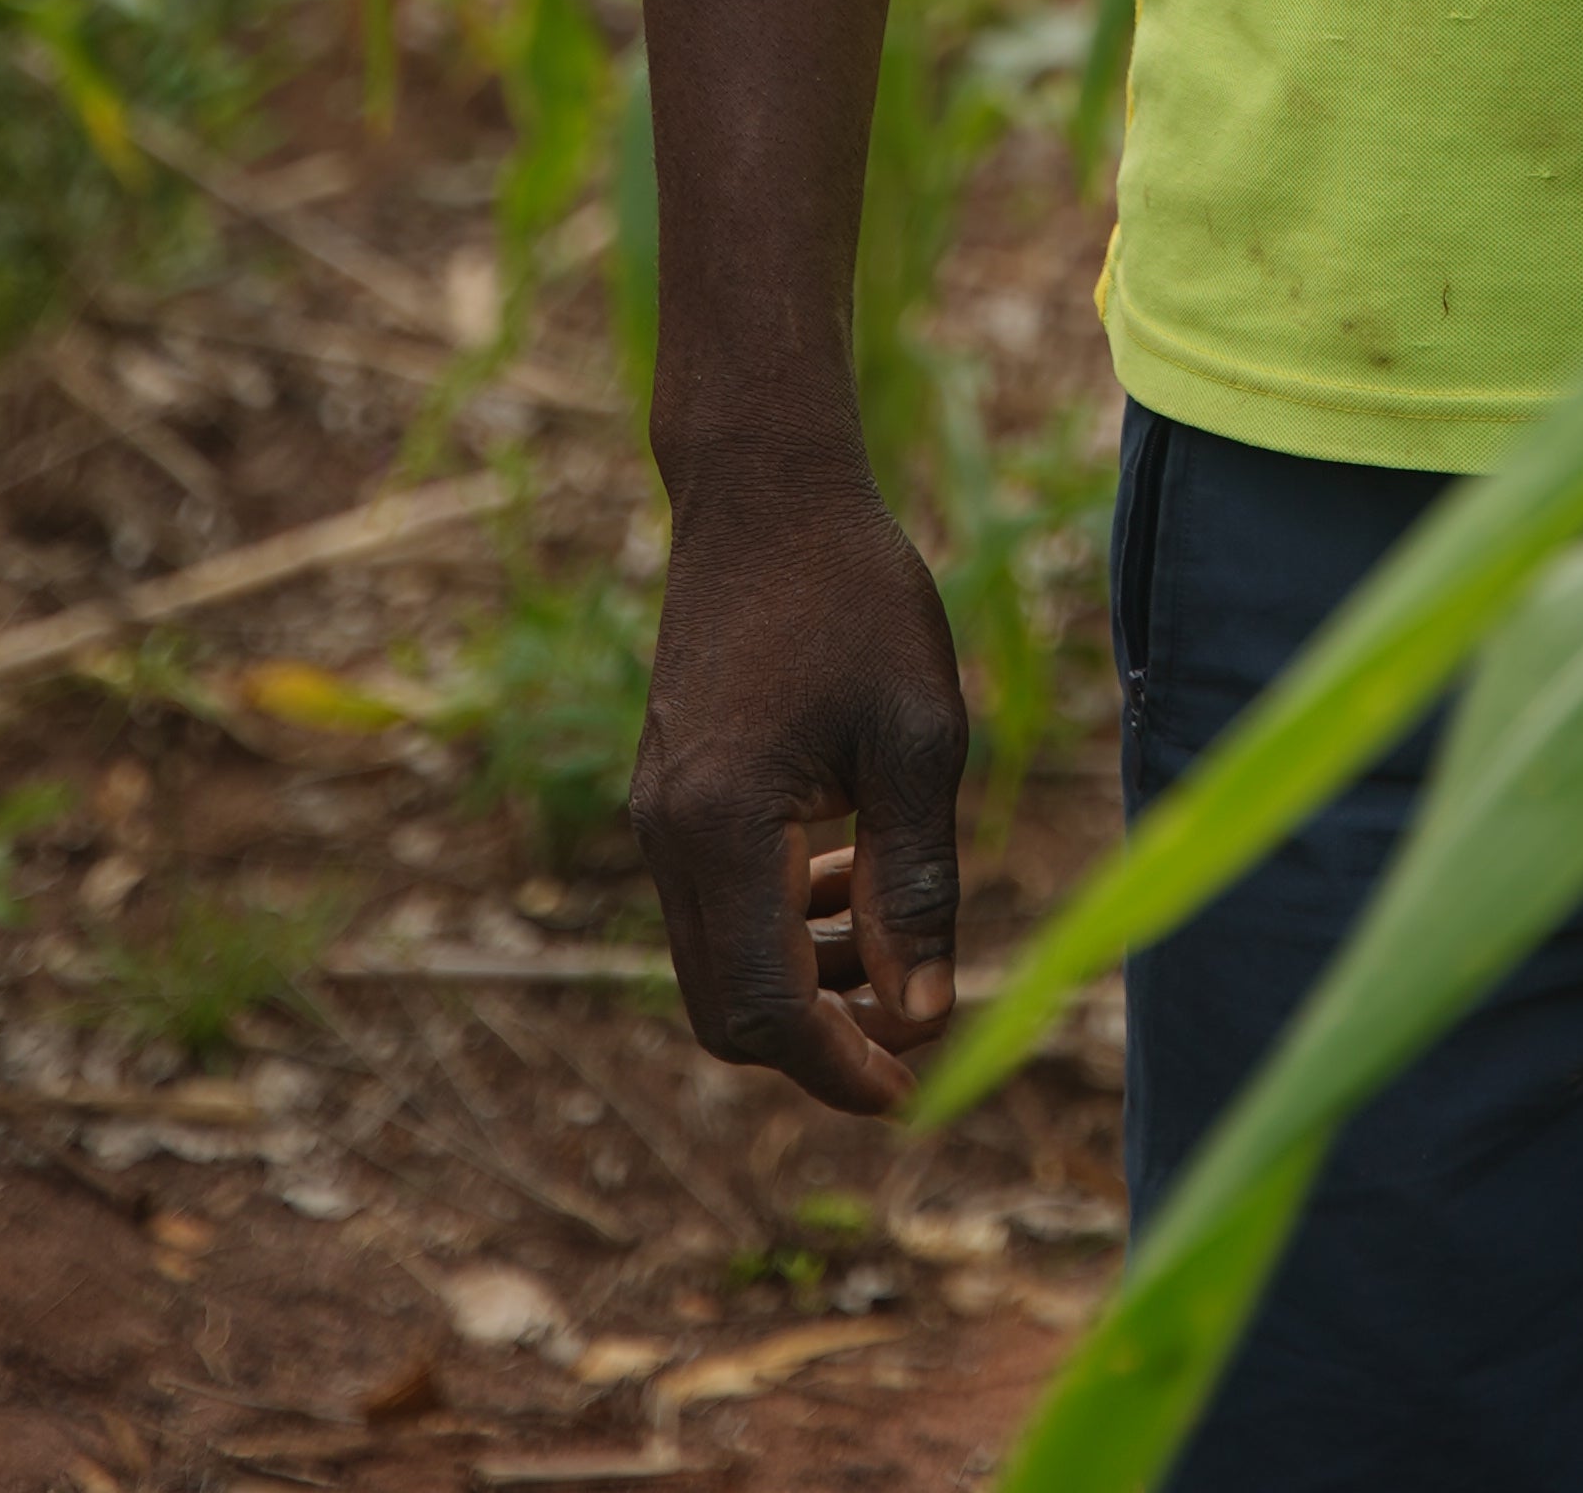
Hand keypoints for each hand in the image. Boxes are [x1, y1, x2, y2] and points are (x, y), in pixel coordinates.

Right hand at [633, 463, 969, 1115]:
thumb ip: (916, 881)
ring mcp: (659, 814)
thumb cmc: (855, 597)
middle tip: (910, 1035)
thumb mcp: (917, 736)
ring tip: (895, 945)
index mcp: (723, 826)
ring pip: (717, 959)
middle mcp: (669, 835)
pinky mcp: (671, 792)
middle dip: (818, 1042)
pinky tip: (851, 877)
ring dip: (802, 979)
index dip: (838, 1066)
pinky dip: (779, 921)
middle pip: (727, 1008)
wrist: (767, 492)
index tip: (911, 1091)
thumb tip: (923, 1014)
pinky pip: (712, 901)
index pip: (766, 1009)